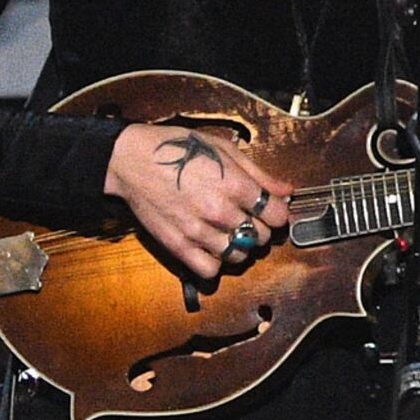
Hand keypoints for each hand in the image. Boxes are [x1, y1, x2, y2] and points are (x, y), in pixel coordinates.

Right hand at [108, 122, 292, 279]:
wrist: (131, 160)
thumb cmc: (177, 149)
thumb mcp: (223, 150)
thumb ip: (259, 173)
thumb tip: (287, 191)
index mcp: (234, 184)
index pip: (277, 216)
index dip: (276, 212)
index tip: (269, 210)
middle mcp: (219, 211)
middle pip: (261, 237)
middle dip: (259, 228)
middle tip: (246, 218)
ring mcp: (198, 231)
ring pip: (239, 256)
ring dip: (239, 246)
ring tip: (229, 233)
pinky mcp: (178, 245)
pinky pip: (209, 270)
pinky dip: (215, 263)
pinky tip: (211, 247)